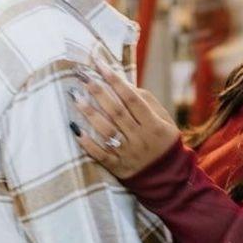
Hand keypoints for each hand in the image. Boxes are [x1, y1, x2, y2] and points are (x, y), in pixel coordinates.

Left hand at [68, 48, 180, 178]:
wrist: (167, 177)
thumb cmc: (163, 141)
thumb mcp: (164, 120)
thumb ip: (147, 102)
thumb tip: (124, 84)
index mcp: (153, 125)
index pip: (132, 99)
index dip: (116, 81)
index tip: (100, 65)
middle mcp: (140, 138)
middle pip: (116, 112)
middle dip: (98, 92)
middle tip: (83, 76)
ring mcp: (128, 154)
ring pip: (106, 131)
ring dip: (89, 113)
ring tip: (75, 96)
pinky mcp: (117, 167)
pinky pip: (99, 154)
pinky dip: (86, 142)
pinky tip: (74, 128)